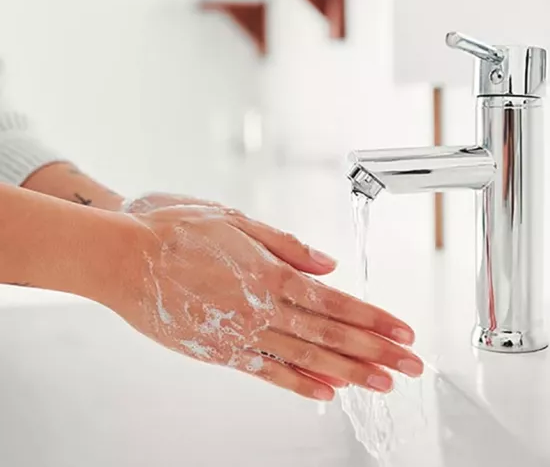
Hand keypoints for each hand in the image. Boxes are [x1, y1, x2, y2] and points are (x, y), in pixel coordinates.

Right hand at [111, 200, 422, 401]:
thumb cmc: (176, 232)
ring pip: (306, 357)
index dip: (372, 318)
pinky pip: (267, 372)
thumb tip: (328, 264)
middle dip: (375, 350)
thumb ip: (287, 245)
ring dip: (348, 372)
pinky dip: (298, 385)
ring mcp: (240, 334)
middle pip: (330, 333)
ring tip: (382, 384)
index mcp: (269, 273)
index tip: (402, 331)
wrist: (123, 257)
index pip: (335, 301)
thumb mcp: (236, 221)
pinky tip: (325, 394)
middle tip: (410, 365)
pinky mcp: (219, 351)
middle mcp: (261, 308)